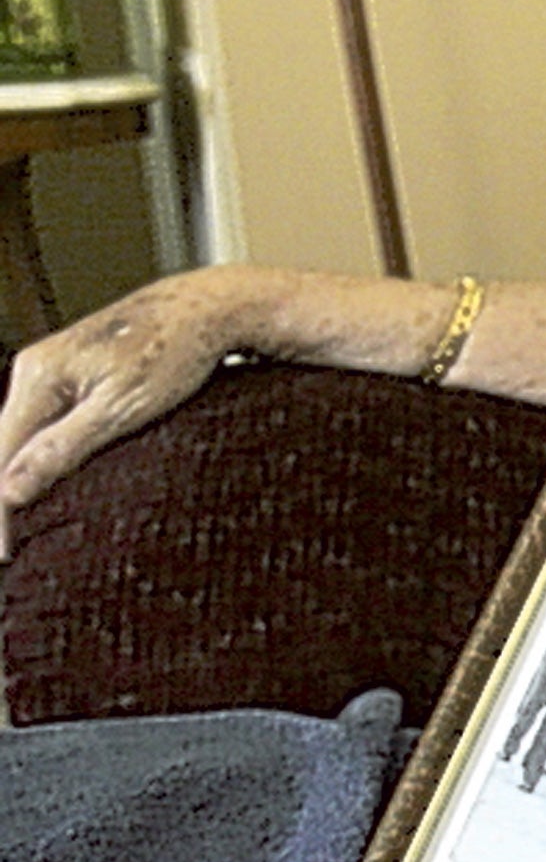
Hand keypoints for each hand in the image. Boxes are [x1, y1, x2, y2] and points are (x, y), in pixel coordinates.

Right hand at [0, 269, 252, 556]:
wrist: (210, 307)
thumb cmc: (177, 351)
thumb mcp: (123, 408)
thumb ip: (63, 448)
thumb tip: (9, 491)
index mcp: (39, 376)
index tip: (3, 553)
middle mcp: (35, 369)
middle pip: (2, 446)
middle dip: (3, 497)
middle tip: (8, 550)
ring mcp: (53, 369)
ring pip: (21, 435)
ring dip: (19, 479)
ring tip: (20, 528)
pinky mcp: (75, 374)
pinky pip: (45, 423)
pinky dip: (42, 456)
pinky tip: (48, 483)